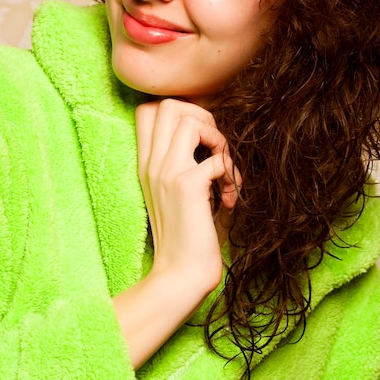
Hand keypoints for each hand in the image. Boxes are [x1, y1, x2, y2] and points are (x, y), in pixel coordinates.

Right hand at [136, 98, 238, 290]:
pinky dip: (233, 174)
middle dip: (202, 117)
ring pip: (190, 119)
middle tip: (214, 148)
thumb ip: (179, 163)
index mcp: (147, 164)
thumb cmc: (185, 235)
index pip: (148, 111)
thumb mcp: (173, 193)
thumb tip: (206, 138)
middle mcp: (153, 163)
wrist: (180, 274)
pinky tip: (231, 198)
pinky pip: (218, 158)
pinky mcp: (188, 185)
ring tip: (224, 169)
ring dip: (218, 139)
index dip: (181, 113)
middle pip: (168, 105)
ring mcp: (168, 172)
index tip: (202, 140)